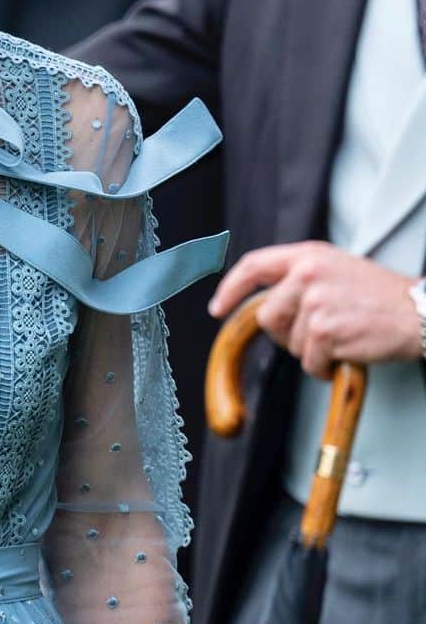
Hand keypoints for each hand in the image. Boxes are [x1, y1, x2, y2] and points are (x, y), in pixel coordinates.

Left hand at [209, 241, 420, 377]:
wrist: (419, 312)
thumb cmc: (382, 296)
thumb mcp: (336, 269)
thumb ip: (300, 278)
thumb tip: (264, 305)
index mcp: (308, 255)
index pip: (254, 265)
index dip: (230, 288)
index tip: (217, 307)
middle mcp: (308, 274)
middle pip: (266, 315)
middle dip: (284, 334)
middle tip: (315, 335)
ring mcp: (315, 302)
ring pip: (288, 342)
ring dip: (310, 351)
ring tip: (340, 339)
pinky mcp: (324, 331)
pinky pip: (308, 362)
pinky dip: (324, 368)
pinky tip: (346, 354)